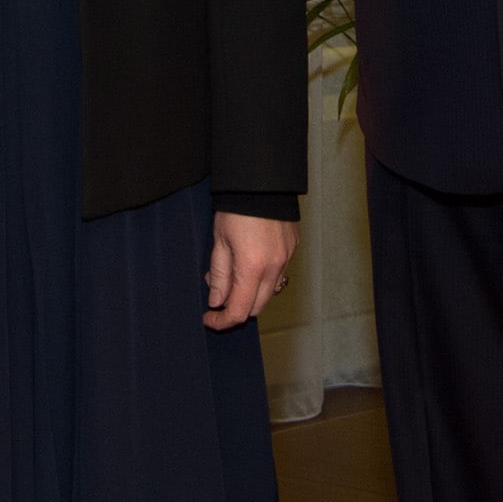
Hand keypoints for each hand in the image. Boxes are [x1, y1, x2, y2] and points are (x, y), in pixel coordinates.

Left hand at [205, 213, 297, 330]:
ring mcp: (286, 258)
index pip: (239, 311)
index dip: (222, 320)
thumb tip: (217, 301)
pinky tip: (249, 260)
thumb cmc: (237, 207)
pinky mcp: (292, 249)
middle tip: (218, 293)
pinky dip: (263, 276)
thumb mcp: (220, 241)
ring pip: (269, 291)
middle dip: (236, 307)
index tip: (210, 318)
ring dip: (250, 292)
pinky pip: (278, 273)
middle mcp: (274, 267)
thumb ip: (219, 275)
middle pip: (256, 307)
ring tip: (233, 272)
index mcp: (252, 267)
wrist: (261, 180)